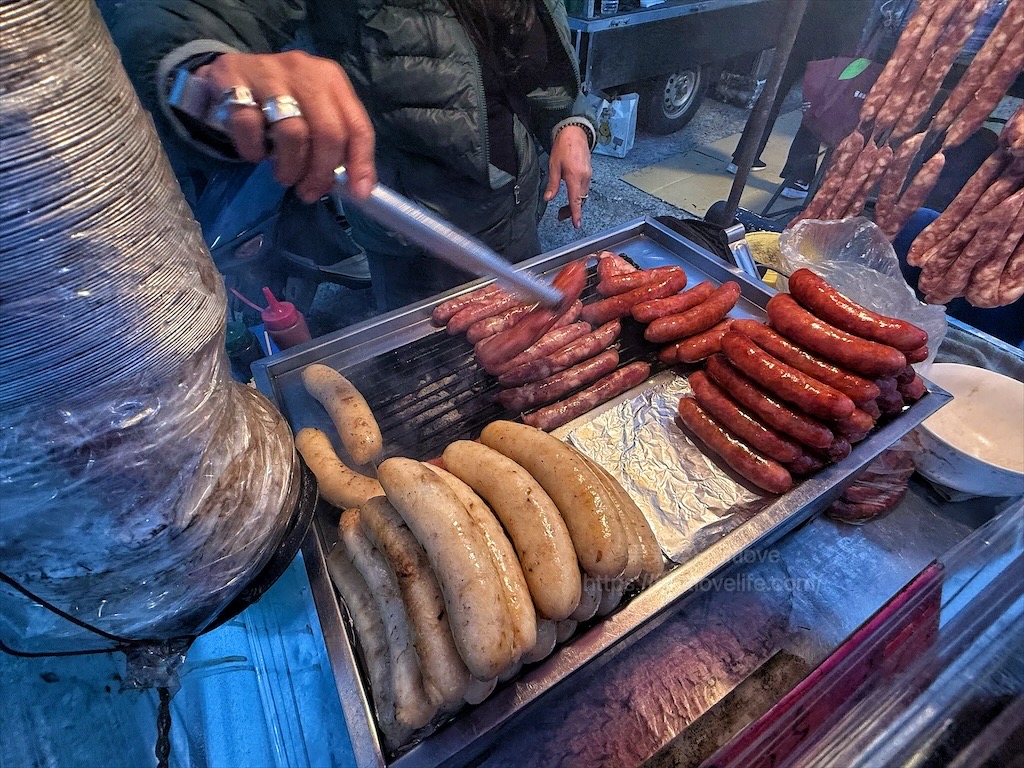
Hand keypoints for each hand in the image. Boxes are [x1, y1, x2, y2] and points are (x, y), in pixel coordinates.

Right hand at [195, 51, 375, 201]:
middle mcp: (304, 71)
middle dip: (321, 171)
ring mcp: (268, 72)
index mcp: (331, 80)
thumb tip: (357, 188)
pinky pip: (249, 126)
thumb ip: (335, 146)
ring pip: (291, 132)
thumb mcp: (313, 116)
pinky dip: (254, 150)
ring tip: (284, 176)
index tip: (358, 193)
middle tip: (309, 191)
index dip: (361, 163)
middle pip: (328, 131)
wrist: (229, 75)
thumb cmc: (281, 103)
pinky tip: (256, 154)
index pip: (357, 125)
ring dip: (290, 167)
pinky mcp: (233, 79)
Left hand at [544, 125, 591, 227]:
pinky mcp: (589, 172)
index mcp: (574, 177)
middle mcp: (584, 178)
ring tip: (564, 208)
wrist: (575, 132)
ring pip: (583, 195)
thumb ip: (552, 184)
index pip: (576, 200)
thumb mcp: (554, 166)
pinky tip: (570, 194)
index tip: (577, 224)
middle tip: (561, 216)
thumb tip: (548, 198)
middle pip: (580, 200)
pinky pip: (584, 188)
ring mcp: (588, 175)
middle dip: (572, 210)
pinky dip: (578, 195)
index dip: (576, 213)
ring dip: (575, 203)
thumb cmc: (563, 147)